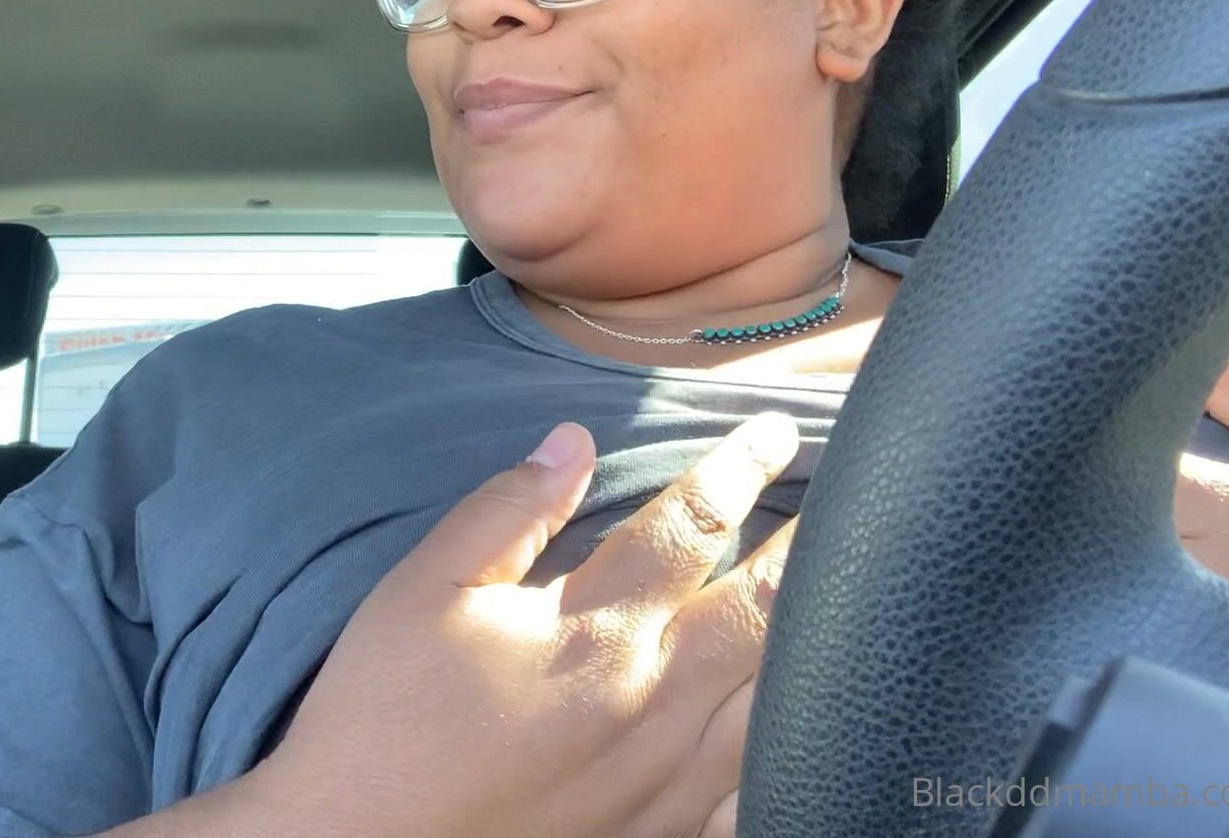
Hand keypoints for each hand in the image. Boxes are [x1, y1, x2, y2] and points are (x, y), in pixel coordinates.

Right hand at [247, 414, 800, 837]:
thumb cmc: (380, 717)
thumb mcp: (420, 591)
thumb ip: (505, 512)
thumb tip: (572, 441)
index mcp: (593, 633)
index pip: (691, 527)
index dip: (738, 468)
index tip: (771, 430)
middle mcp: (649, 704)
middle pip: (764, 608)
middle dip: (811, 540)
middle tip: (848, 494)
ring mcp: (665, 781)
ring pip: (778, 697)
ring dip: (815, 633)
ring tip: (841, 588)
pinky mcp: (659, 835)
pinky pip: (753, 790)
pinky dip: (789, 746)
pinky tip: (802, 717)